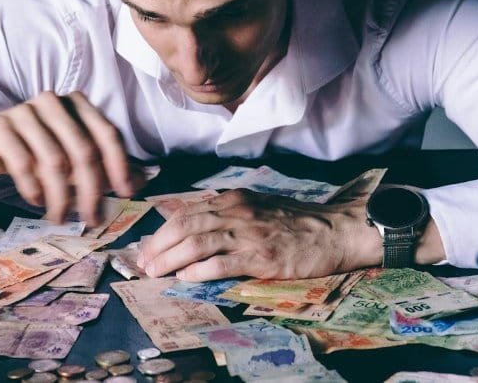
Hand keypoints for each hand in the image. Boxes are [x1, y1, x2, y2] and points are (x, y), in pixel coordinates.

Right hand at [0, 91, 141, 224]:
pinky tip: (37, 201)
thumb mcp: (70, 156)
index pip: (108, 134)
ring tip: (60, 217)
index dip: (120, 165)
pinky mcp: (1, 126)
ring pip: (55, 161)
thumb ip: (102, 164)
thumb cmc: (32, 149)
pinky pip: (24, 163)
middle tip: (93, 219)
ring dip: (61, 196)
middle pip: (84, 151)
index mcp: (77, 103)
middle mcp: (54, 102)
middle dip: (91, 190)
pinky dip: (34, 188)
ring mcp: (25, 111)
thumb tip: (140, 182)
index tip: (127, 194)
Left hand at [138, 189, 381, 280]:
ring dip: (170, 259)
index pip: (187, 212)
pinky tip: (185, 278)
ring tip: (155, 273)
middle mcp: (237, 212)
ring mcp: (248, 234)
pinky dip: (198, 271)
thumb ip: (230, 214)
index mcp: (235, 200)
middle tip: (143, 264)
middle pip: (185, 226)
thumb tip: (196, 228)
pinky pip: (221, 263)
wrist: (335, 231)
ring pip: (197, 243)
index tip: (148, 248)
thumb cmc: (298, 222)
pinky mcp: (261, 256)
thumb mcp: (259, 207)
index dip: (162, 231)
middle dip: (158, 246)